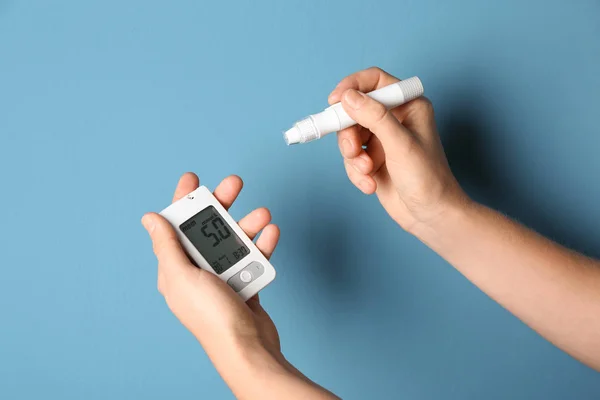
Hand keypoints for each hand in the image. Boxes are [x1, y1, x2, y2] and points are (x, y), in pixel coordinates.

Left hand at [141, 172, 281, 369]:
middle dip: (222, 205)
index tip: (192, 178)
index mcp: (176, 269)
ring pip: (235, 241)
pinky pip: (253, 258)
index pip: (176, 227)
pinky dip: (263, 245)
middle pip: (209, 229)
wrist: (247, 349)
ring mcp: (222, 278)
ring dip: (248, 225)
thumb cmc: (212, 317)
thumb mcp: (184, 276)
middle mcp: (198, 271)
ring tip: (262, 215)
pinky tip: (270, 234)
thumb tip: (150, 218)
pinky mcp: (245, 283)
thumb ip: (168, 246)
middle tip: (234, 184)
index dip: (183, 200)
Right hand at [328, 67, 469, 232]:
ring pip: (349, 135)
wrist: (430, 215)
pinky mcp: (373, 159)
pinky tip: (370, 184)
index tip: (334, 101)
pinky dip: (356, 172)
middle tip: (352, 150)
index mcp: (408, 105)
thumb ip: (374, 117)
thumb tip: (347, 97)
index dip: (352, 86)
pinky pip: (351, 157)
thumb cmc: (428, 178)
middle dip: (349, 133)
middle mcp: (394, 118)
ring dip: (353, 156)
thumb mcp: (400, 144)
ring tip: (366, 171)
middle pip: (354, 110)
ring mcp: (382, 139)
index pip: (375, 80)